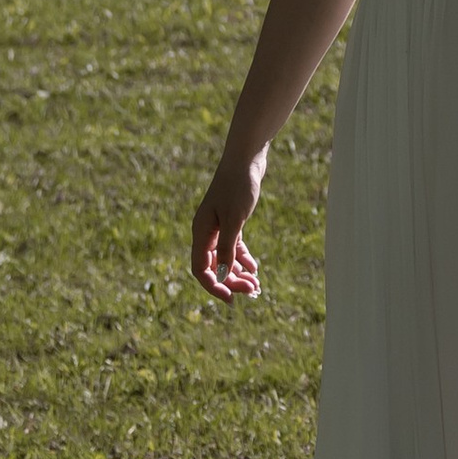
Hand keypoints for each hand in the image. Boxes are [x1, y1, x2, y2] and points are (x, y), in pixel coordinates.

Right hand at [192, 147, 265, 300]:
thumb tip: (222, 276)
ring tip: (256, 286)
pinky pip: (233, 247)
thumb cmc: (238, 186)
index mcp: (201, 232)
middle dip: (231, 282)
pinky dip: (242, 258)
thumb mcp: (234, 220)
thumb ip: (227, 248)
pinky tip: (254, 268)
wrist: (246, 159)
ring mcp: (218, 227)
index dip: (214, 286)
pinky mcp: (231, 220)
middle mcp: (206, 232)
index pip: (201, 269)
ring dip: (238, 273)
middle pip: (214, 267)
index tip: (231, 299)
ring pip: (225, 259)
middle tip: (253, 292)